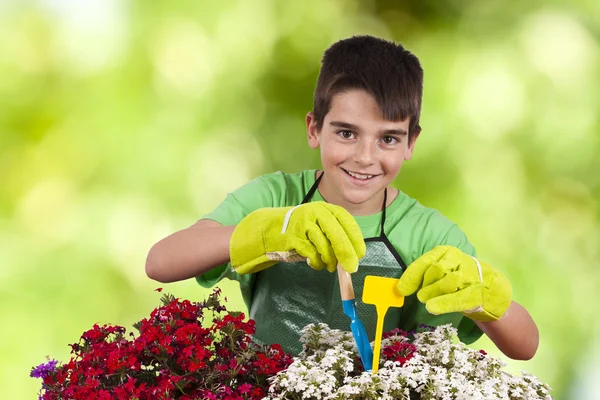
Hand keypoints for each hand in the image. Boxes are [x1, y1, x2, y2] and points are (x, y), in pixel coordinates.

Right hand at [230, 201, 365, 274]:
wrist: (270, 229)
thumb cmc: (301, 231)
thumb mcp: (320, 226)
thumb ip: (335, 236)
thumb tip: (352, 257)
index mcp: (325, 208)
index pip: (346, 220)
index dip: (355, 238)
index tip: (361, 254)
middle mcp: (315, 212)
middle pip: (336, 233)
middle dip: (346, 253)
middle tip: (352, 268)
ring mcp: (302, 223)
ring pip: (323, 244)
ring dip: (329, 260)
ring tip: (328, 266)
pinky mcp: (292, 236)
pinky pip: (310, 253)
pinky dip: (316, 262)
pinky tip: (315, 263)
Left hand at [396, 246, 511, 321]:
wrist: (490, 289)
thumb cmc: (457, 279)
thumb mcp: (441, 271)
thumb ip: (423, 276)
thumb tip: (400, 287)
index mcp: (446, 252)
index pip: (426, 261)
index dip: (412, 275)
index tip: (402, 289)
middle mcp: (458, 260)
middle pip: (436, 270)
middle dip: (425, 284)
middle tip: (421, 296)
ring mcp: (470, 275)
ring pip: (448, 281)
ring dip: (433, 293)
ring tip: (427, 302)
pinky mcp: (477, 291)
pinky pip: (458, 297)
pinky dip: (443, 303)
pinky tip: (432, 308)